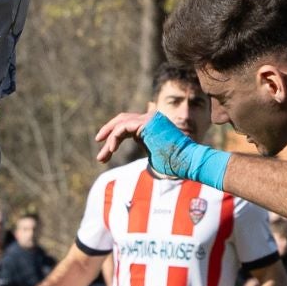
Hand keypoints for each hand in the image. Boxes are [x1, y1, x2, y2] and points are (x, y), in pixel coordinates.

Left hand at [95, 107, 229, 187]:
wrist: (187, 161)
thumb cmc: (174, 164)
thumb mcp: (155, 160)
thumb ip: (147, 156)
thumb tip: (145, 167)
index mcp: (151, 126)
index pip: (126, 126)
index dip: (114, 138)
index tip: (104, 153)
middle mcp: (150, 118)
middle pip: (121, 121)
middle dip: (107, 134)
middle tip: (99, 148)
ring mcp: (149, 118)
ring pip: (120, 124)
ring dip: (109, 139)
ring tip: (103, 155)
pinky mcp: (147, 121)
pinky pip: (124, 127)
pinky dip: (115, 137)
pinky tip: (111, 149)